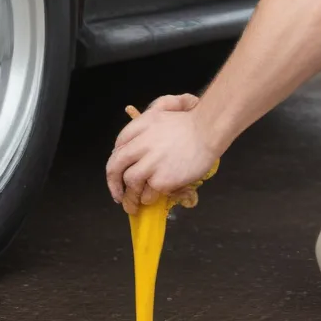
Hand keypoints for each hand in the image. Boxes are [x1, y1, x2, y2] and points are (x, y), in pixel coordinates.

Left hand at [106, 98, 219, 213]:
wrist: (207, 131)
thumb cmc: (190, 123)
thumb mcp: (161, 115)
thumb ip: (144, 128)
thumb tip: (135, 151)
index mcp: (139, 127)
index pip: (118, 146)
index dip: (116, 163)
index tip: (118, 173)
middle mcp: (140, 144)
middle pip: (116, 165)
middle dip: (113, 183)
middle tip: (117, 195)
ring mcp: (150, 162)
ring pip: (130, 182)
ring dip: (130, 196)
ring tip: (133, 205)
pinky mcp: (161, 179)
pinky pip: (148, 193)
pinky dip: (148, 198)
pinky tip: (153, 198)